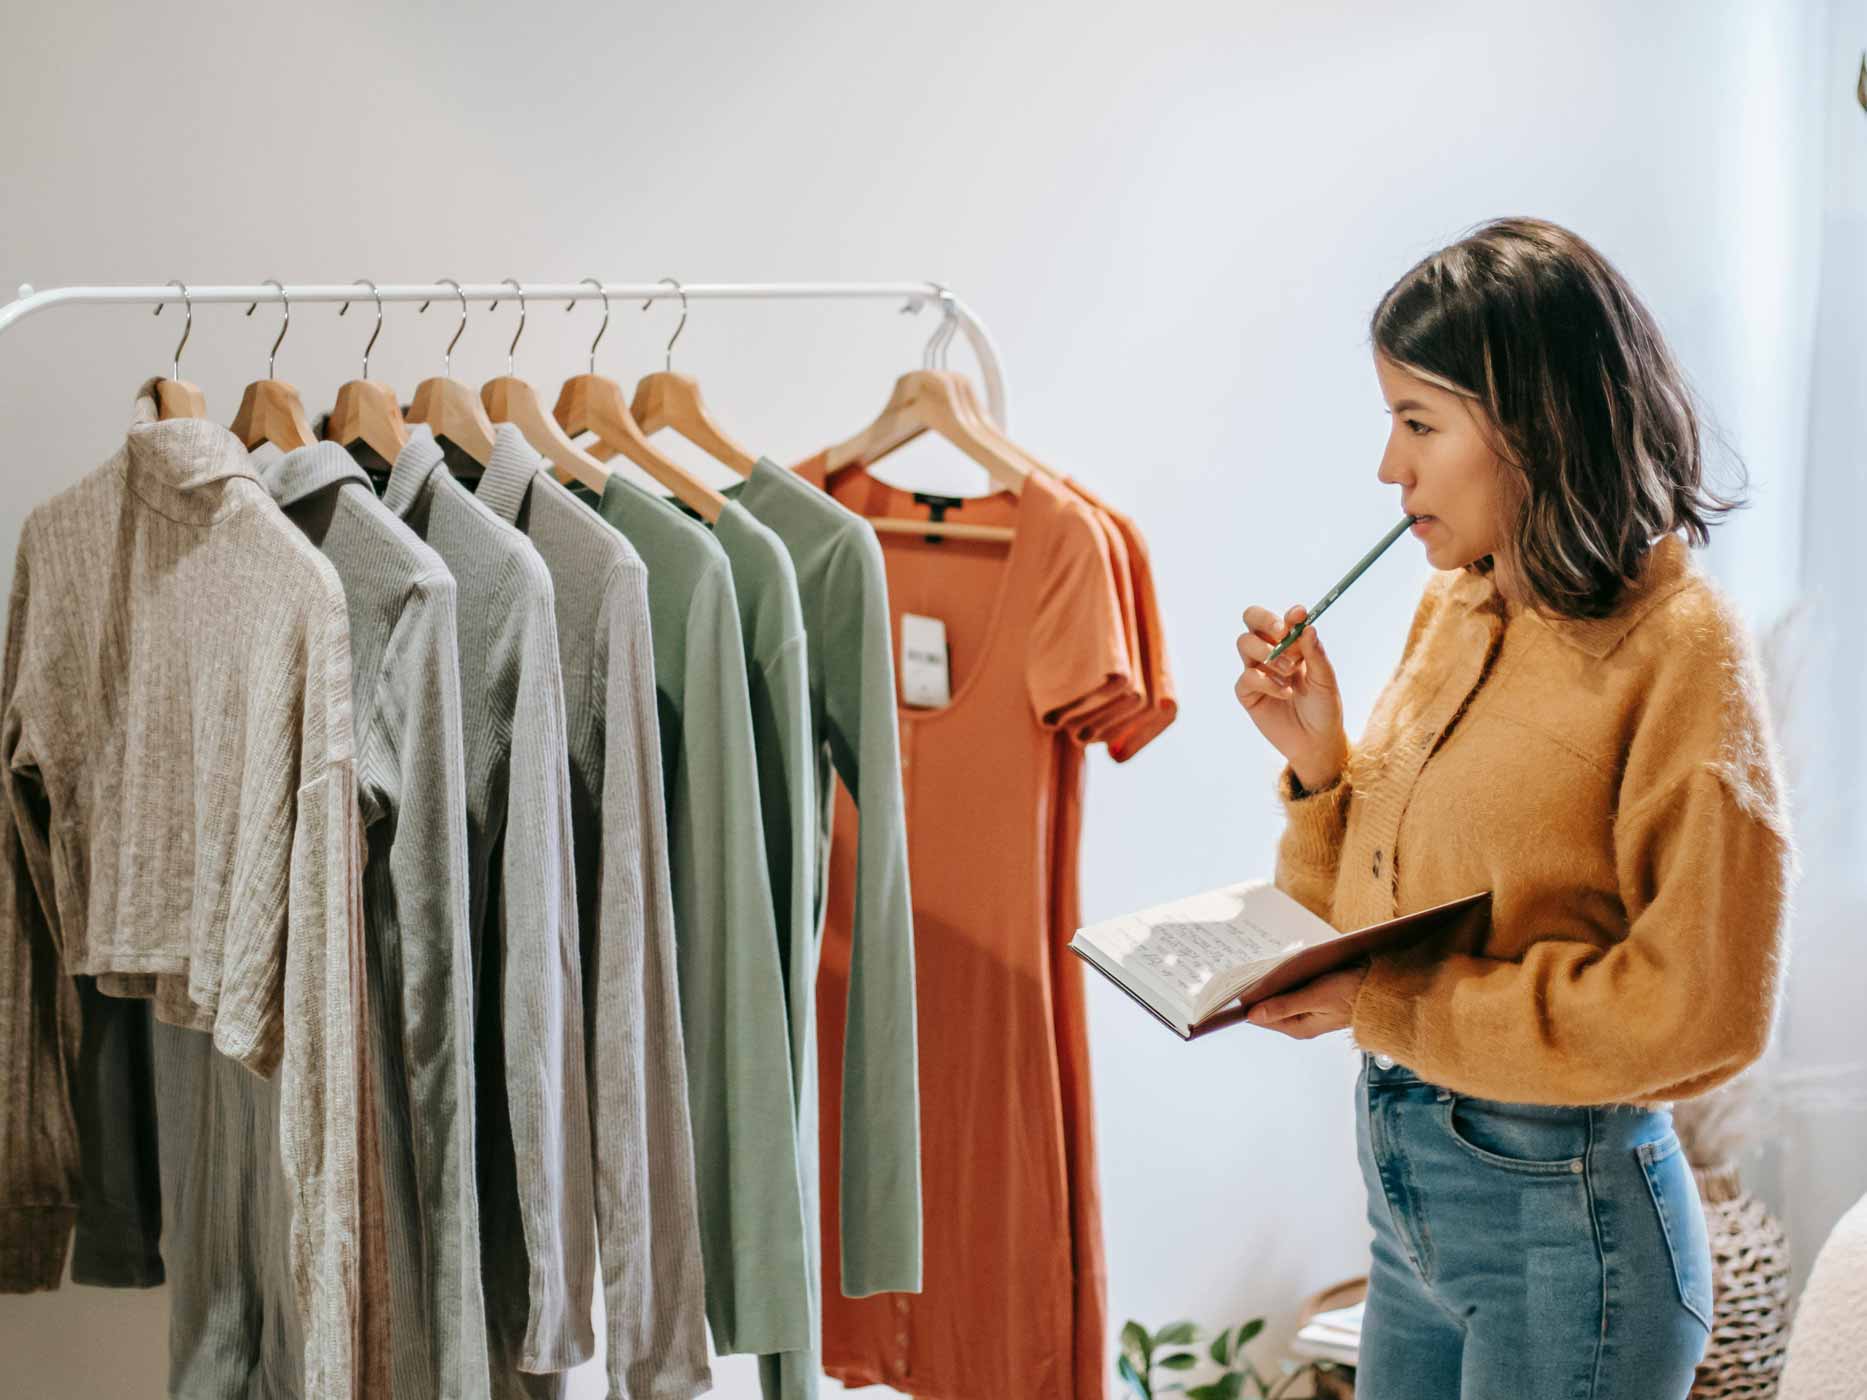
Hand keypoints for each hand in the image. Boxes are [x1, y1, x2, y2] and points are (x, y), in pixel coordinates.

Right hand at [1234, 603, 1346, 787]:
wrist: (1316, 742)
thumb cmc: (1323, 708)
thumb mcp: (1325, 680)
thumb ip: (1315, 654)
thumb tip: (1307, 627)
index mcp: (1291, 644)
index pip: (1282, 619)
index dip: (1288, 614)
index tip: (1299, 614)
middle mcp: (1270, 652)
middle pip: (1251, 619)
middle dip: (1264, 620)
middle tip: (1282, 633)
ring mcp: (1256, 670)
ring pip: (1245, 643)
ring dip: (1267, 652)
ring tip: (1289, 671)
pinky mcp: (1247, 693)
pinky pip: (1247, 676)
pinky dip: (1267, 682)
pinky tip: (1285, 693)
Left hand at [1243, 963, 1367, 1039]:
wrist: (1382, 990)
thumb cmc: (1351, 993)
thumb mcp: (1315, 997)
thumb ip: (1284, 1006)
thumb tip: (1251, 1015)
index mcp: (1298, 1027)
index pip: (1260, 1018)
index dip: (1247, 1002)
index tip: (1235, 984)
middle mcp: (1300, 1022)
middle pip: (1268, 1005)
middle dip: (1260, 989)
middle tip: (1248, 969)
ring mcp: (1307, 1010)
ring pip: (1279, 995)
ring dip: (1273, 982)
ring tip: (1264, 964)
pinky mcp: (1314, 997)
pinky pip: (1292, 987)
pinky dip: (1286, 978)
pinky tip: (1283, 965)